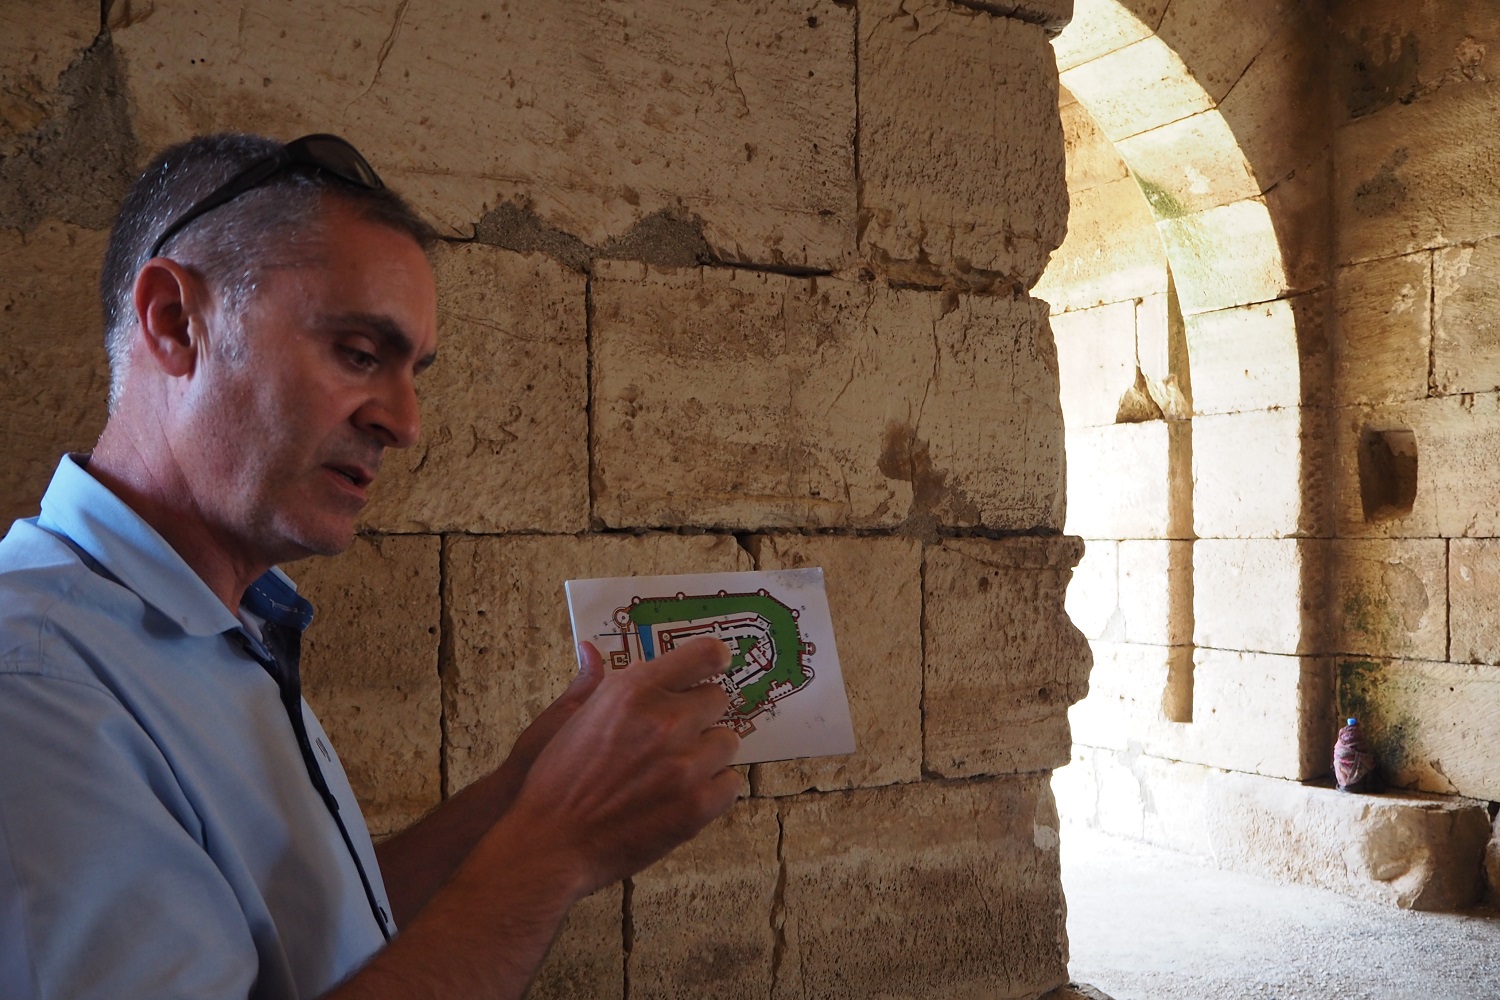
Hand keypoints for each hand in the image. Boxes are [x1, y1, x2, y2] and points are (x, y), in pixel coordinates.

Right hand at [495, 636, 742, 896]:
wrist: (550, 843)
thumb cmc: (557, 779)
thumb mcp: (573, 717)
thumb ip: (603, 685)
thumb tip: (606, 655)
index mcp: (635, 691)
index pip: (705, 655)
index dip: (712, 661)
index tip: (711, 669)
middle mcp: (666, 721)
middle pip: (718, 700)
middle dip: (699, 715)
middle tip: (674, 736)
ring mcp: (685, 765)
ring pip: (727, 743)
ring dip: (706, 754)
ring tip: (672, 772)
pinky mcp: (696, 806)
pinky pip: (731, 784)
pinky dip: (712, 791)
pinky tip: (682, 797)